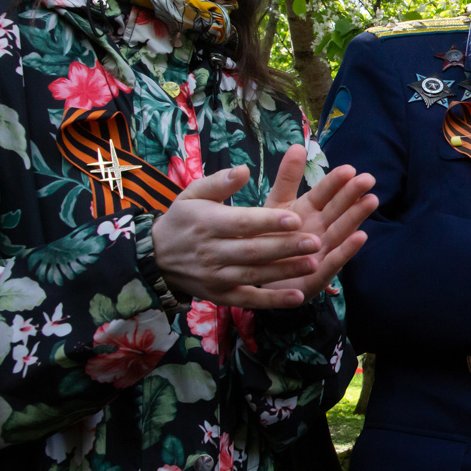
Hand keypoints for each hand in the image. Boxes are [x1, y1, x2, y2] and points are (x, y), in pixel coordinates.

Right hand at [152, 146, 375, 309]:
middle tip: (316, 241)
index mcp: (208, 223)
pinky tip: (297, 298)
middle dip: (285, 247)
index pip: (243, 223)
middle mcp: (211, 252)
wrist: (154, 258)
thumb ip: (219, 182)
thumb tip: (244, 170)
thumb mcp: (192, 194)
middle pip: (253, 251)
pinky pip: (248, 300)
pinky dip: (272, 301)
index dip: (269, 222)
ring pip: (254, 275)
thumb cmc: (182, 220)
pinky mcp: (220, 296)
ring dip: (285, 271)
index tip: (296, 218)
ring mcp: (216, 277)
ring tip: (314, 263)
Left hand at [257, 144, 377, 301]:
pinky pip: (334, 260)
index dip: (335, 182)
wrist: (258, 275)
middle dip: (352, 194)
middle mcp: (320, 228)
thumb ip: (288, 178)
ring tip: (372, 201)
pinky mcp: (320, 274)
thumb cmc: (270, 236)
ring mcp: (323, 250)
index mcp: (308, 210)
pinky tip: (361, 236)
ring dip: (356, 216)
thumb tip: (297, 146)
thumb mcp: (276, 204)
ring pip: (341, 230)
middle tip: (368, 179)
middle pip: (337, 209)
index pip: (324, 193)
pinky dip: (347, 249)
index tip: (349, 169)